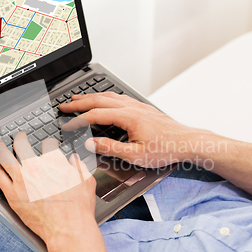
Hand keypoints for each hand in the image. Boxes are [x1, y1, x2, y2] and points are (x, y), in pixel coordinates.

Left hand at [0, 133, 96, 243]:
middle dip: (20, 138)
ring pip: (5, 157)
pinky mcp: (12, 194)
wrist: (68, 228)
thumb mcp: (87, 182)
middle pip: (22, 144)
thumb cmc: (78, 208)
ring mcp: (22, 180)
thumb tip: (74, 160)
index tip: (48, 145)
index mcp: (54, 161)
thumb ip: (79, 167)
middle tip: (19, 137)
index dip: (48, 143)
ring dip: (0, 147)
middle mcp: (35, 167)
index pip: (48, 144)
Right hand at [60, 92, 214, 167]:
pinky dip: (104, 97)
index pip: (95, 116)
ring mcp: (138, 106)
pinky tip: (103, 100)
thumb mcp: (135, 155)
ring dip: (90, 97)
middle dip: (78, 103)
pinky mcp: (143, 108)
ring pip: (108, 96)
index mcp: (127, 117)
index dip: (78, 120)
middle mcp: (131, 107)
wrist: (187, 142)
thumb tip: (90, 143)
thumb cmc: (165, 149)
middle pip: (98, 100)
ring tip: (78, 98)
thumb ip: (110, 148)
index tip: (67, 125)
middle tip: (64, 105)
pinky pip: (118, 97)